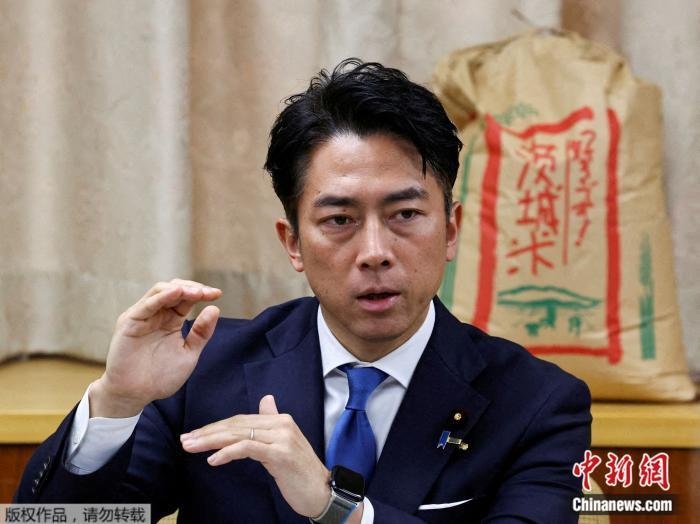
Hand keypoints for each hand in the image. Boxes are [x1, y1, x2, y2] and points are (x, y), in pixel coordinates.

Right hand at [90, 279, 221, 417]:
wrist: (136, 395)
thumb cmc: (160, 377)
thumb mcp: (188, 353)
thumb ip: (201, 333)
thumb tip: (215, 309)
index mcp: (171, 320)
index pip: (186, 298)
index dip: (202, 293)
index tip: (217, 294)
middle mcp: (156, 315)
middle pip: (174, 290)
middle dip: (193, 288)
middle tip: (208, 293)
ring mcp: (142, 316)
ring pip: (160, 291)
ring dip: (180, 288)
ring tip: (197, 292)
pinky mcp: (130, 322)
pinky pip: (147, 305)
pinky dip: (162, 296)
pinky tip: (177, 292)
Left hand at [180, 395, 331, 517]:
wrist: (322, 491)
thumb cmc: (300, 472)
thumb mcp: (284, 444)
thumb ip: (272, 422)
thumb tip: (266, 400)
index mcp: (280, 420)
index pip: (240, 420)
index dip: (216, 427)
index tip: (195, 435)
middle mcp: (281, 424)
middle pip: (237, 425)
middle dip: (208, 433)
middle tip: (186, 440)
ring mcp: (282, 438)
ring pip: (239, 434)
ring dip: (211, 441)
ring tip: (192, 447)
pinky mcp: (280, 454)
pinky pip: (248, 448)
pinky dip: (228, 452)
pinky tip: (213, 459)